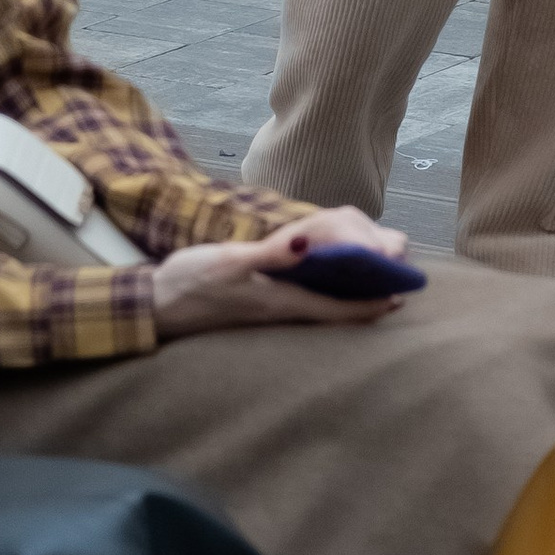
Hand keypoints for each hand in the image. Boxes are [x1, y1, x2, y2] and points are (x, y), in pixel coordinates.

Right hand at [155, 208, 413, 339]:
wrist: (154, 306)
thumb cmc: (189, 283)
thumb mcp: (228, 262)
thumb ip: (267, 254)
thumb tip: (305, 244)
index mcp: (279, 302)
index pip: (336, 309)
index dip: (370, 305)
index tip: (400, 298)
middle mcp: (280, 311)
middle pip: (334, 309)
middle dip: (367, 299)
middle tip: (398, 284)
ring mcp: (270, 310)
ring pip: (321, 305)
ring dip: (349, 295)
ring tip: (376, 282)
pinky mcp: (259, 304)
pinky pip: (303, 300)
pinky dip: (325, 290)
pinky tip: (329, 280)